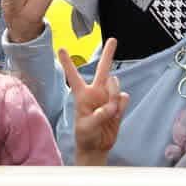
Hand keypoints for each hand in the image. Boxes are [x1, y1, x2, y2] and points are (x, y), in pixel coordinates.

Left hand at [62, 39, 126, 166]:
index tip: (61, 48)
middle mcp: (96, 92)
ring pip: (116, 85)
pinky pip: (124, 99)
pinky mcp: (119, 104)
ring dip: (114, 95)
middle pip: (103, 69)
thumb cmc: (86, 136)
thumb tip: (111, 105)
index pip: (73, 75)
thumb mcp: (86, 127)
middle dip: (108, 54)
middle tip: (113, 39)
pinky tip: (116, 115)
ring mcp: (108, 97)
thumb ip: (98, 115)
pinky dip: (121, 107)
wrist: (98, 146)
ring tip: (109, 111)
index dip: (68, 62)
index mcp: (82, 95)